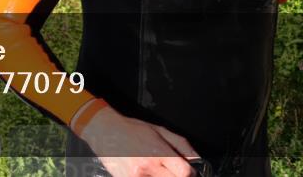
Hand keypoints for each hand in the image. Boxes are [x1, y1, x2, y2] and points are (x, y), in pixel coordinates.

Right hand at [78, 106, 199, 176]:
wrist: (106, 132)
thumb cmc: (132, 129)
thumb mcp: (160, 130)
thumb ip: (181, 145)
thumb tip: (196, 158)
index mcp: (158, 153)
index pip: (185, 172)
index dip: (190, 172)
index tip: (187, 170)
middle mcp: (148, 168)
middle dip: (176, 176)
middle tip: (171, 169)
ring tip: (158, 169)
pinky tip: (148, 173)